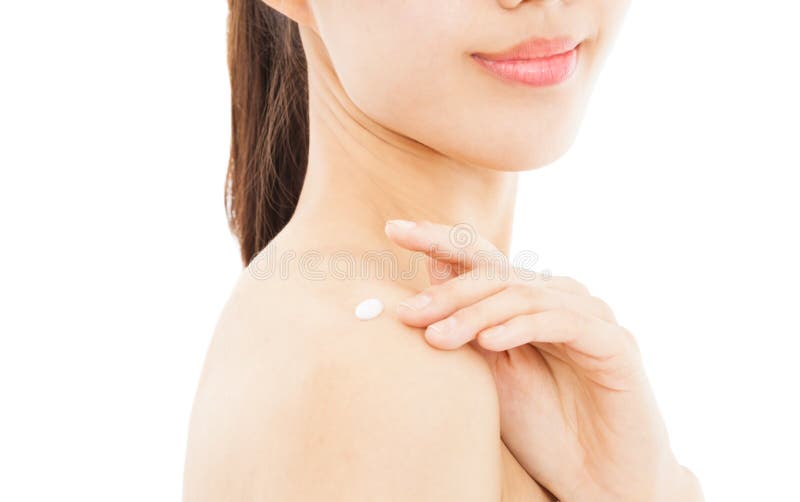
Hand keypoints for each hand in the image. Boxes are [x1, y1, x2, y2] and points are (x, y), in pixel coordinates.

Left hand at [385, 220, 702, 501]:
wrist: (599, 478)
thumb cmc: (544, 429)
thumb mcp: (490, 375)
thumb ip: (466, 328)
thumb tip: (427, 275)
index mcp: (527, 301)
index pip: (479, 258)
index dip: (438, 239)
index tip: (393, 230)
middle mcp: (558, 298)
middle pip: (496, 273)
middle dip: (447, 291)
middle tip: (407, 314)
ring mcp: (589, 316)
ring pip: (523, 294)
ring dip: (475, 313)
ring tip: (436, 338)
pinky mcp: (613, 343)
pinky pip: (562, 321)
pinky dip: (521, 327)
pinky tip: (489, 342)